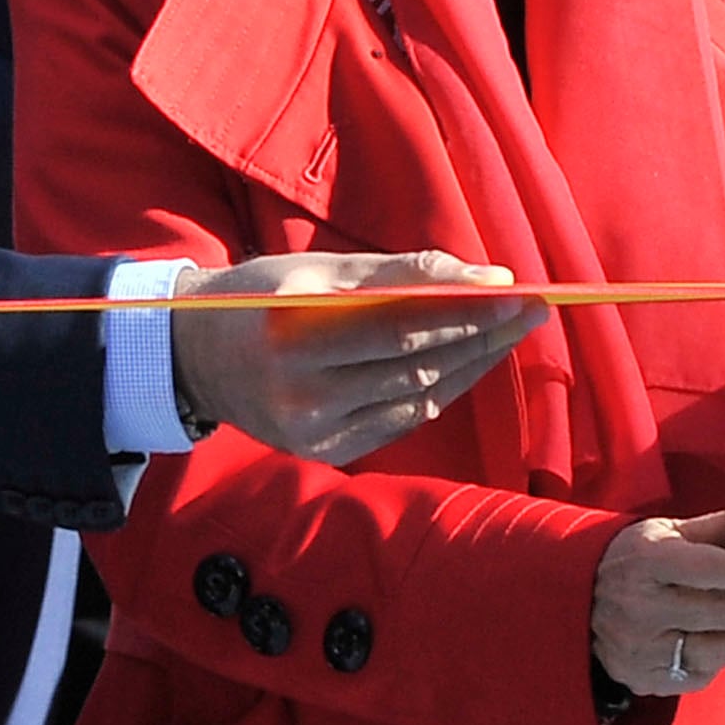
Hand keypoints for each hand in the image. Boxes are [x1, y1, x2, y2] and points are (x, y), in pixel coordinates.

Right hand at [170, 250, 543, 464]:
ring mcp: (314, 434)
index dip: (463, 313)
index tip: (516, 294)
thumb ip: (397, 275)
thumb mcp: (315, 271)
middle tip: (531, 312)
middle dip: (481, 337)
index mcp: (292, 339)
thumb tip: (480, 278)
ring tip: (508, 333)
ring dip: (469, 365)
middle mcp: (303, 397)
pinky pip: (400, 421)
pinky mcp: (325, 452)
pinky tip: (464, 365)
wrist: (193, 359)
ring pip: (416, 399)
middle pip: (417, 368)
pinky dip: (437, 392)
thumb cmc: (257, 298)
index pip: (400, 329)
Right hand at [593, 498, 724, 698]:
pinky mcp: (642, 677)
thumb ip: (715, 526)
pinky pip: (700, 676)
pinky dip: (712, 658)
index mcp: (647, 562)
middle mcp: (641, 608)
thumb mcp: (666, 533)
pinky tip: (702, 638)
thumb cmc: (633, 560)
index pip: (710, 568)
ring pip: (717, 650)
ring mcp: (640, 648)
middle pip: (723, 611)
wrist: (578, 597)